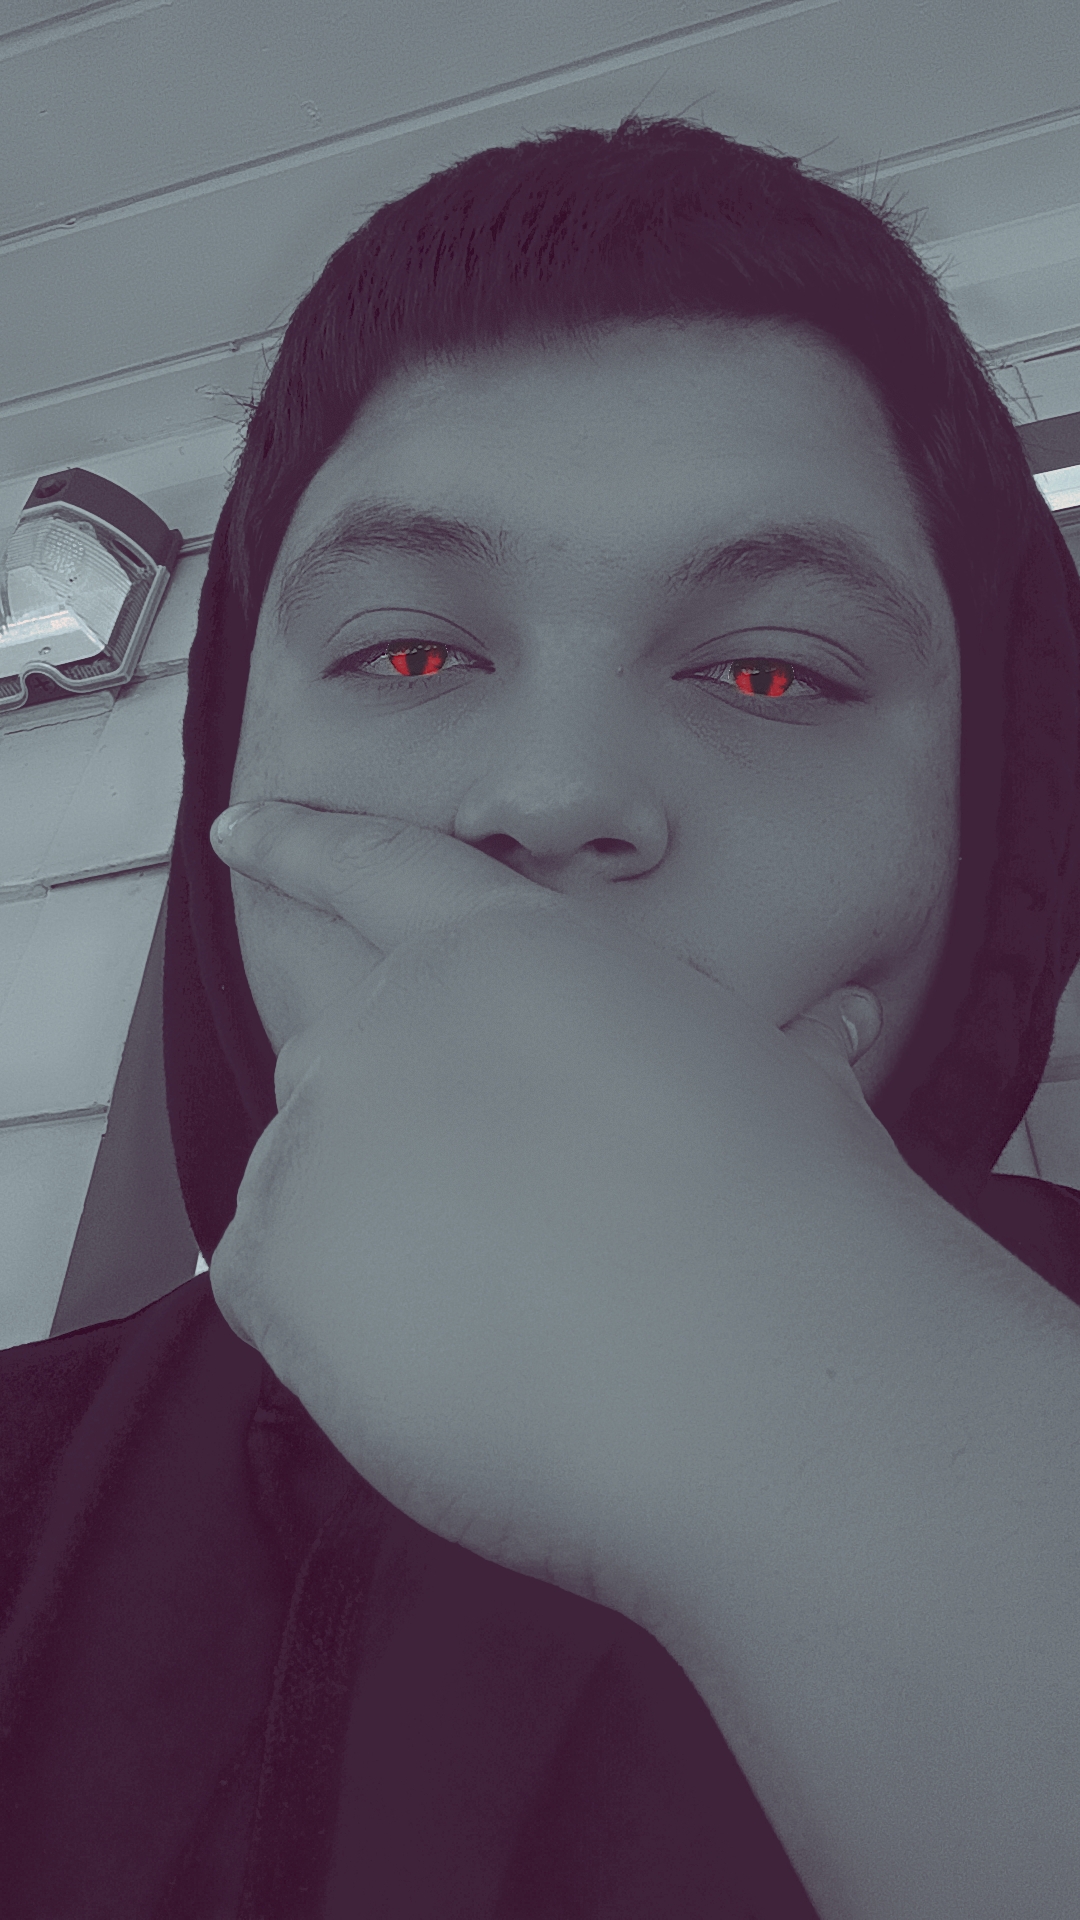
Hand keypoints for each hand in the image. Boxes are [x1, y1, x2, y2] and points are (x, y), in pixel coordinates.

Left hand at [210, 801, 894, 1626]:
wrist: (750, 1377)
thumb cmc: (786, 1221)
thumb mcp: (778, 1087)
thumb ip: (759, 1047)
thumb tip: (835, 1023)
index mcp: (509, 949)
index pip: (379, 871)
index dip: (303, 845)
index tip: (239, 830)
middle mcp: (393, 1017)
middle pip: (344, 1055)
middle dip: (398, 1129)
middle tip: (497, 1217)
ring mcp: (322, 1131)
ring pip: (313, 1175)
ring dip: (384, 1231)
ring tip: (513, 1308)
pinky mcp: (277, 1256)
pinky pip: (277, 1278)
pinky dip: (343, 1317)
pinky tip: (448, 1352)